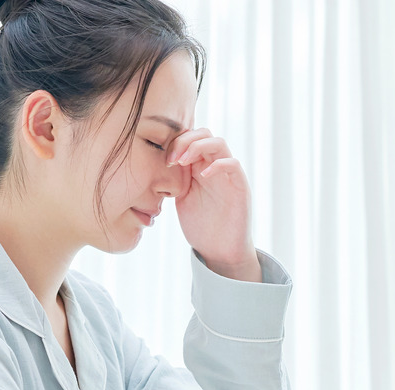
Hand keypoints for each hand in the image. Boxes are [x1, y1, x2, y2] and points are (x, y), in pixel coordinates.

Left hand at [166, 128, 260, 281]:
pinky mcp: (240, 187)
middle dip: (184, 140)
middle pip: (204, 133)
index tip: (163, 157)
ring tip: (183, 162)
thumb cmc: (200, 225)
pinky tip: (203, 175)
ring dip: (198, 146)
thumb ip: (174, 178)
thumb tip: (154, 162)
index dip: (175, 141)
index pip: (190, 138)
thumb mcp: (180, 197)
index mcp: (199, 167)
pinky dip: (218, 164)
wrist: (219, 250)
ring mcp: (228, 175)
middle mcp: (214, 166)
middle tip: (171, 158)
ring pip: (218, 143)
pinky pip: (233, 164)